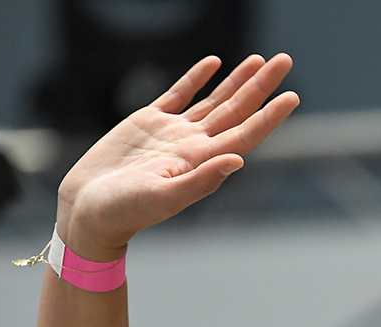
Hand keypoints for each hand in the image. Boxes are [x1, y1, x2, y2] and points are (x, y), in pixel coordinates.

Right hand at [56, 54, 298, 259]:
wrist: (88, 209)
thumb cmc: (124, 211)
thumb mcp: (164, 198)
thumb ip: (201, 180)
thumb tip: (238, 160)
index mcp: (202, 161)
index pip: (246, 133)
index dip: (270, 116)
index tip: (292, 96)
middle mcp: (194, 145)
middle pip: (237, 110)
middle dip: (261, 86)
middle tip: (285, 61)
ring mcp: (173, 132)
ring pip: (214, 100)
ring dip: (238, 81)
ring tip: (260, 61)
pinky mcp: (148, 122)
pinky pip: (179, 94)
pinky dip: (197, 78)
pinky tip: (213, 63)